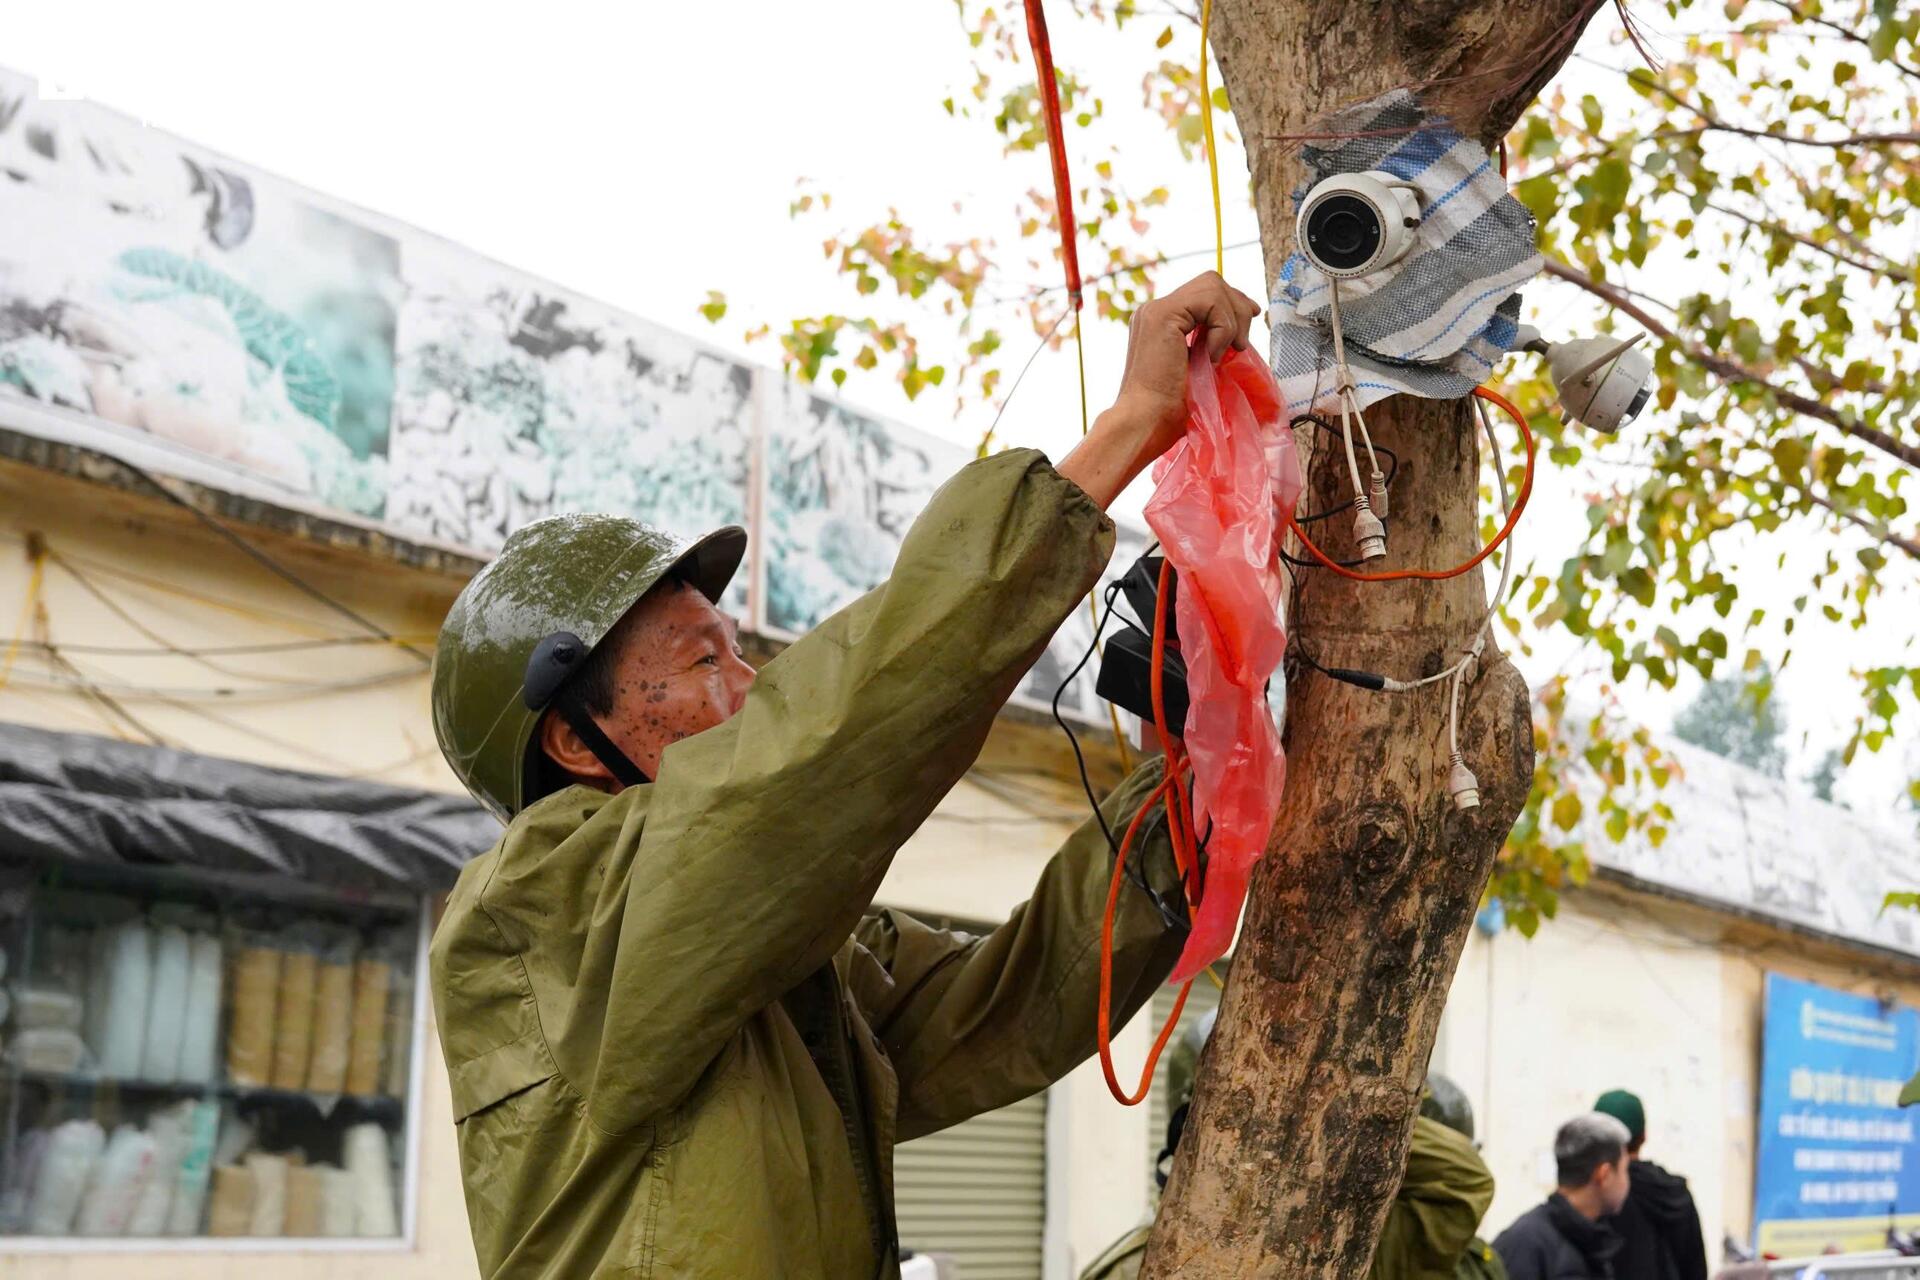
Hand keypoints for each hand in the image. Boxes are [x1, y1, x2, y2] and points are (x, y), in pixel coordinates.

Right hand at [1111, 272, 1262, 456]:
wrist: (1145, 423)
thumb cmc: (1169, 409)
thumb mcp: (1198, 367)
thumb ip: (1210, 342)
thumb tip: (1242, 324)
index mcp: (1160, 321)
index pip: (1204, 293)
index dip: (1232, 304)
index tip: (1249, 324)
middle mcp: (1154, 309)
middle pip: (1211, 281)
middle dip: (1237, 308)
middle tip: (1240, 345)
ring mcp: (1155, 309)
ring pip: (1213, 286)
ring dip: (1231, 321)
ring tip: (1225, 354)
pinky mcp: (1163, 315)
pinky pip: (1211, 302)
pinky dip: (1221, 328)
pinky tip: (1211, 356)